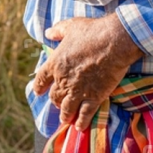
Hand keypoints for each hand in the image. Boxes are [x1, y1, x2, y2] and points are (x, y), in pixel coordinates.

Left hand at [31, 14, 144, 130]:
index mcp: (55, 63)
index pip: (41, 79)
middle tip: (58, 104)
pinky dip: (81, 122)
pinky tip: (80, 126)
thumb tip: (47, 33)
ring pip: (66, 109)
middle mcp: (63, 80)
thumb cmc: (92, 31)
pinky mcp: (94, 97)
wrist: (113, 41)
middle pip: (54, 97)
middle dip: (55, 101)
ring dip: (65, 115)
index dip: (39, 87)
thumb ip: (57, 31)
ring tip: (66, 119)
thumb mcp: (71, 26)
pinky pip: (84, 114)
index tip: (38, 92)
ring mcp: (78, 90)